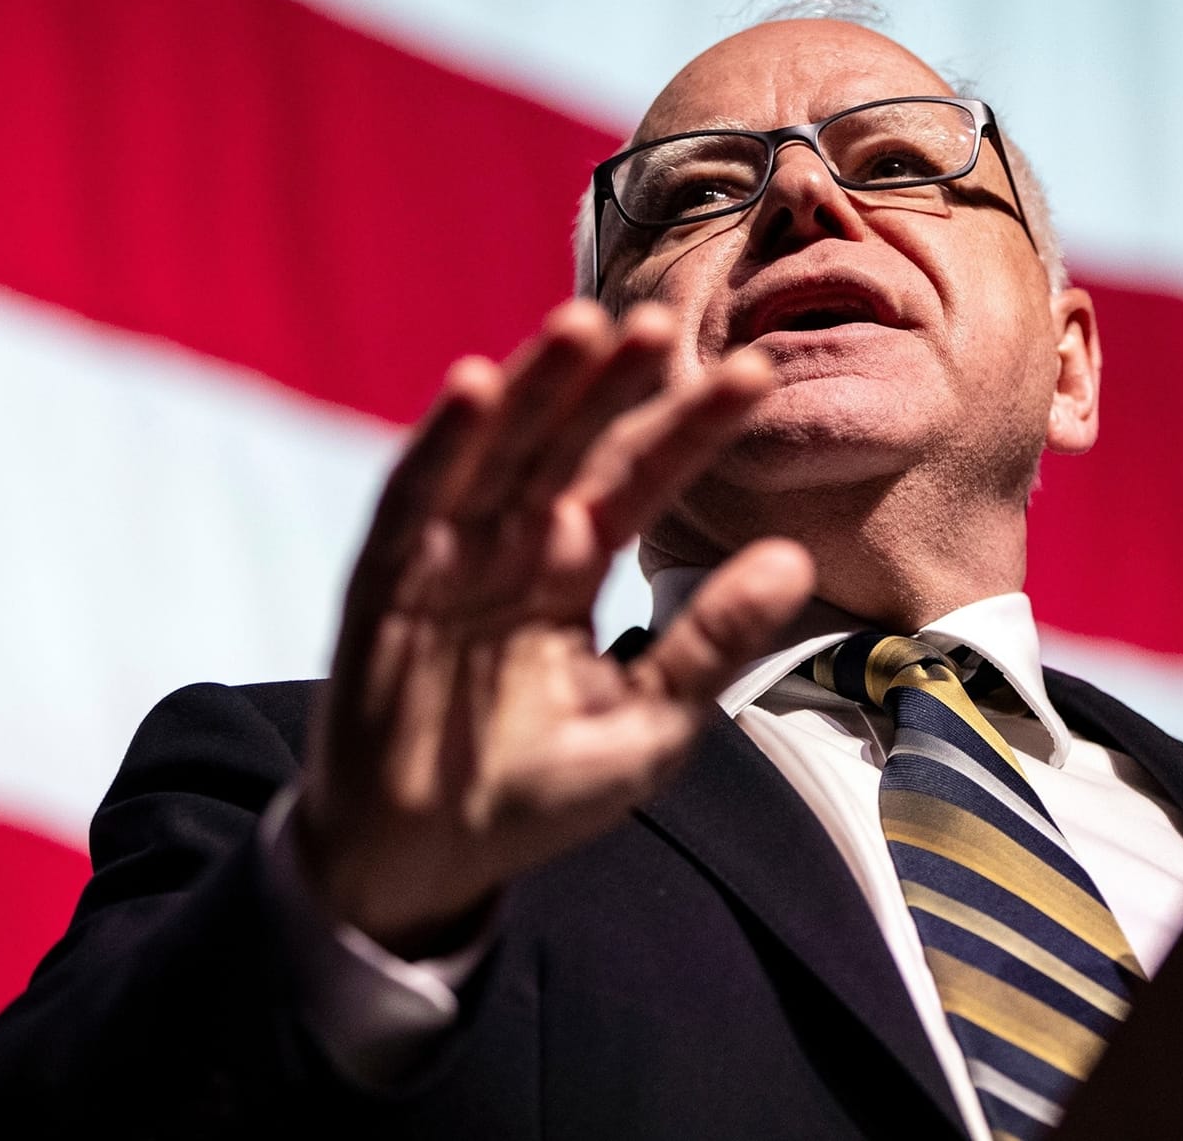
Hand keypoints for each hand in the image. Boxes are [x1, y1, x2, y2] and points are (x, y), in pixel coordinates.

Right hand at [293, 300, 813, 956]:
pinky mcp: (387, 583)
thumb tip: (795, 558)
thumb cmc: (536, 791)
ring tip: (584, 325)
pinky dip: (440, 446)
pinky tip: (474, 387)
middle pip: (572, 442)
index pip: (643, 477)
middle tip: (666, 319)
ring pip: (498, 450)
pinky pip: (413, 502)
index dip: (693, 425)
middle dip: (616, 382)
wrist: (424, 862)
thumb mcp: (650, 724)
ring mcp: (449, 554)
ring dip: (535, 386)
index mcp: (576, 563)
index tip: (758, 375)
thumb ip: (713, 643)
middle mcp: (515, 541)